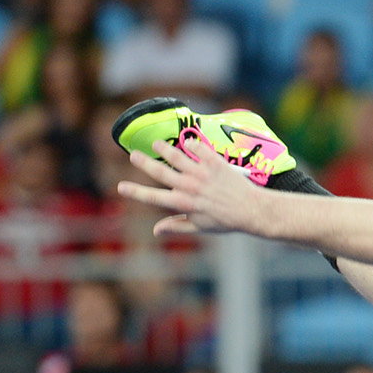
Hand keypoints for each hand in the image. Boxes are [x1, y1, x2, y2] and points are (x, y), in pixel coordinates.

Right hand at [117, 137, 268, 237]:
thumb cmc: (226, 221)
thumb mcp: (199, 227)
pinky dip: (191, 144)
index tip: (120, 186)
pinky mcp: (215, 163)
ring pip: (176, 156)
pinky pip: (199, 148)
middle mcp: (189, 186)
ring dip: (163, 148)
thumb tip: (154, 231)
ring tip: (155, 143)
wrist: (252, 210)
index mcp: (183, 203)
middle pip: (159, 171)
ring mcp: (202, 173)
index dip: (135, 192)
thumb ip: (176, 225)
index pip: (152, 197)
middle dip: (143, 162)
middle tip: (133, 155)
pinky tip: (187, 142)